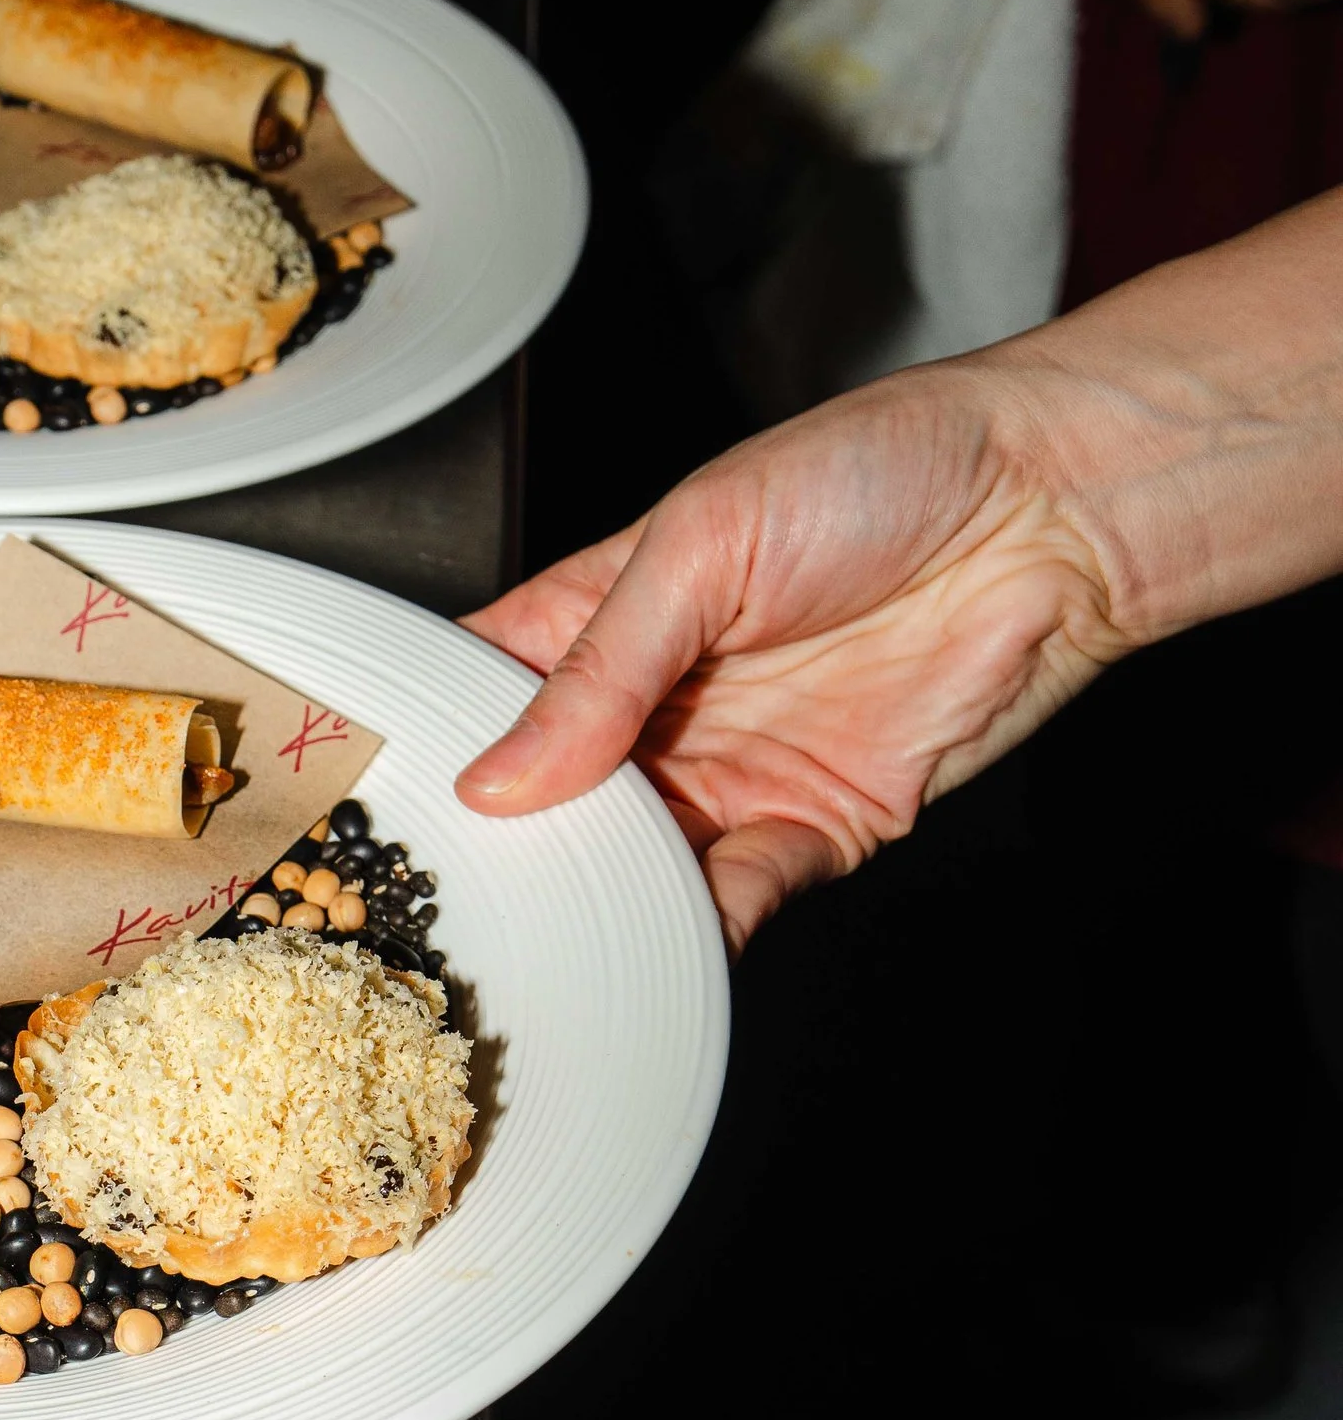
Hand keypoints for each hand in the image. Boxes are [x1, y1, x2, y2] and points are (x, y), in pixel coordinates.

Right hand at [455, 359, 1130, 948]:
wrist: (1049, 509)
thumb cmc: (880, 469)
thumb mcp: (702, 542)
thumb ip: (599, 668)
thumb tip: (503, 779)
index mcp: (600, 614)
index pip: (482, 692)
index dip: (430, 748)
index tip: (369, 808)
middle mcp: (654, 705)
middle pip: (549, 803)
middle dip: (506, 852)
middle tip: (449, 897)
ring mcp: (728, 771)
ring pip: (632, 864)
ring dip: (597, 901)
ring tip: (547, 936)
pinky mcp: (812, 824)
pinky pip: (736, 897)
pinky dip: (698, 930)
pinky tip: (656, 950)